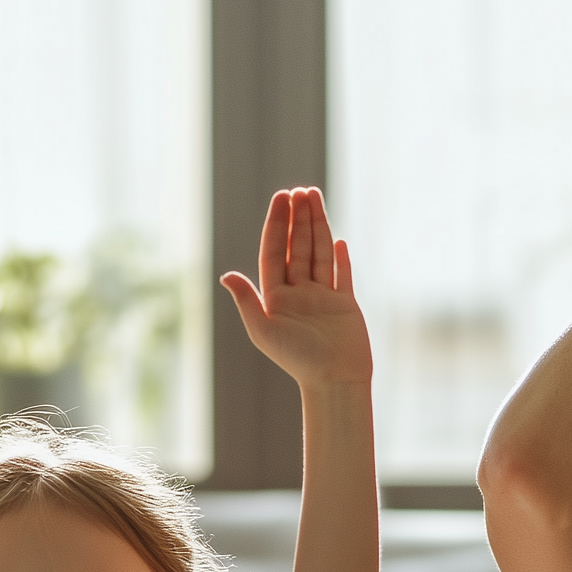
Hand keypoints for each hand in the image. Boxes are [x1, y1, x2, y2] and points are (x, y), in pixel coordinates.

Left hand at [220, 189, 372, 389]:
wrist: (334, 381)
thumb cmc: (297, 360)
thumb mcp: (263, 330)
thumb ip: (246, 300)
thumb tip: (226, 275)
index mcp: (276, 297)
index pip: (275, 252)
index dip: (277, 224)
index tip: (281, 198)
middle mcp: (298, 293)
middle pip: (298, 247)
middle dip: (299, 218)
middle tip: (300, 191)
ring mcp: (323, 298)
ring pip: (319, 253)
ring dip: (318, 226)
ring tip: (315, 198)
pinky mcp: (345, 305)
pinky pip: (342, 275)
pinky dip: (341, 258)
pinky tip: (338, 240)